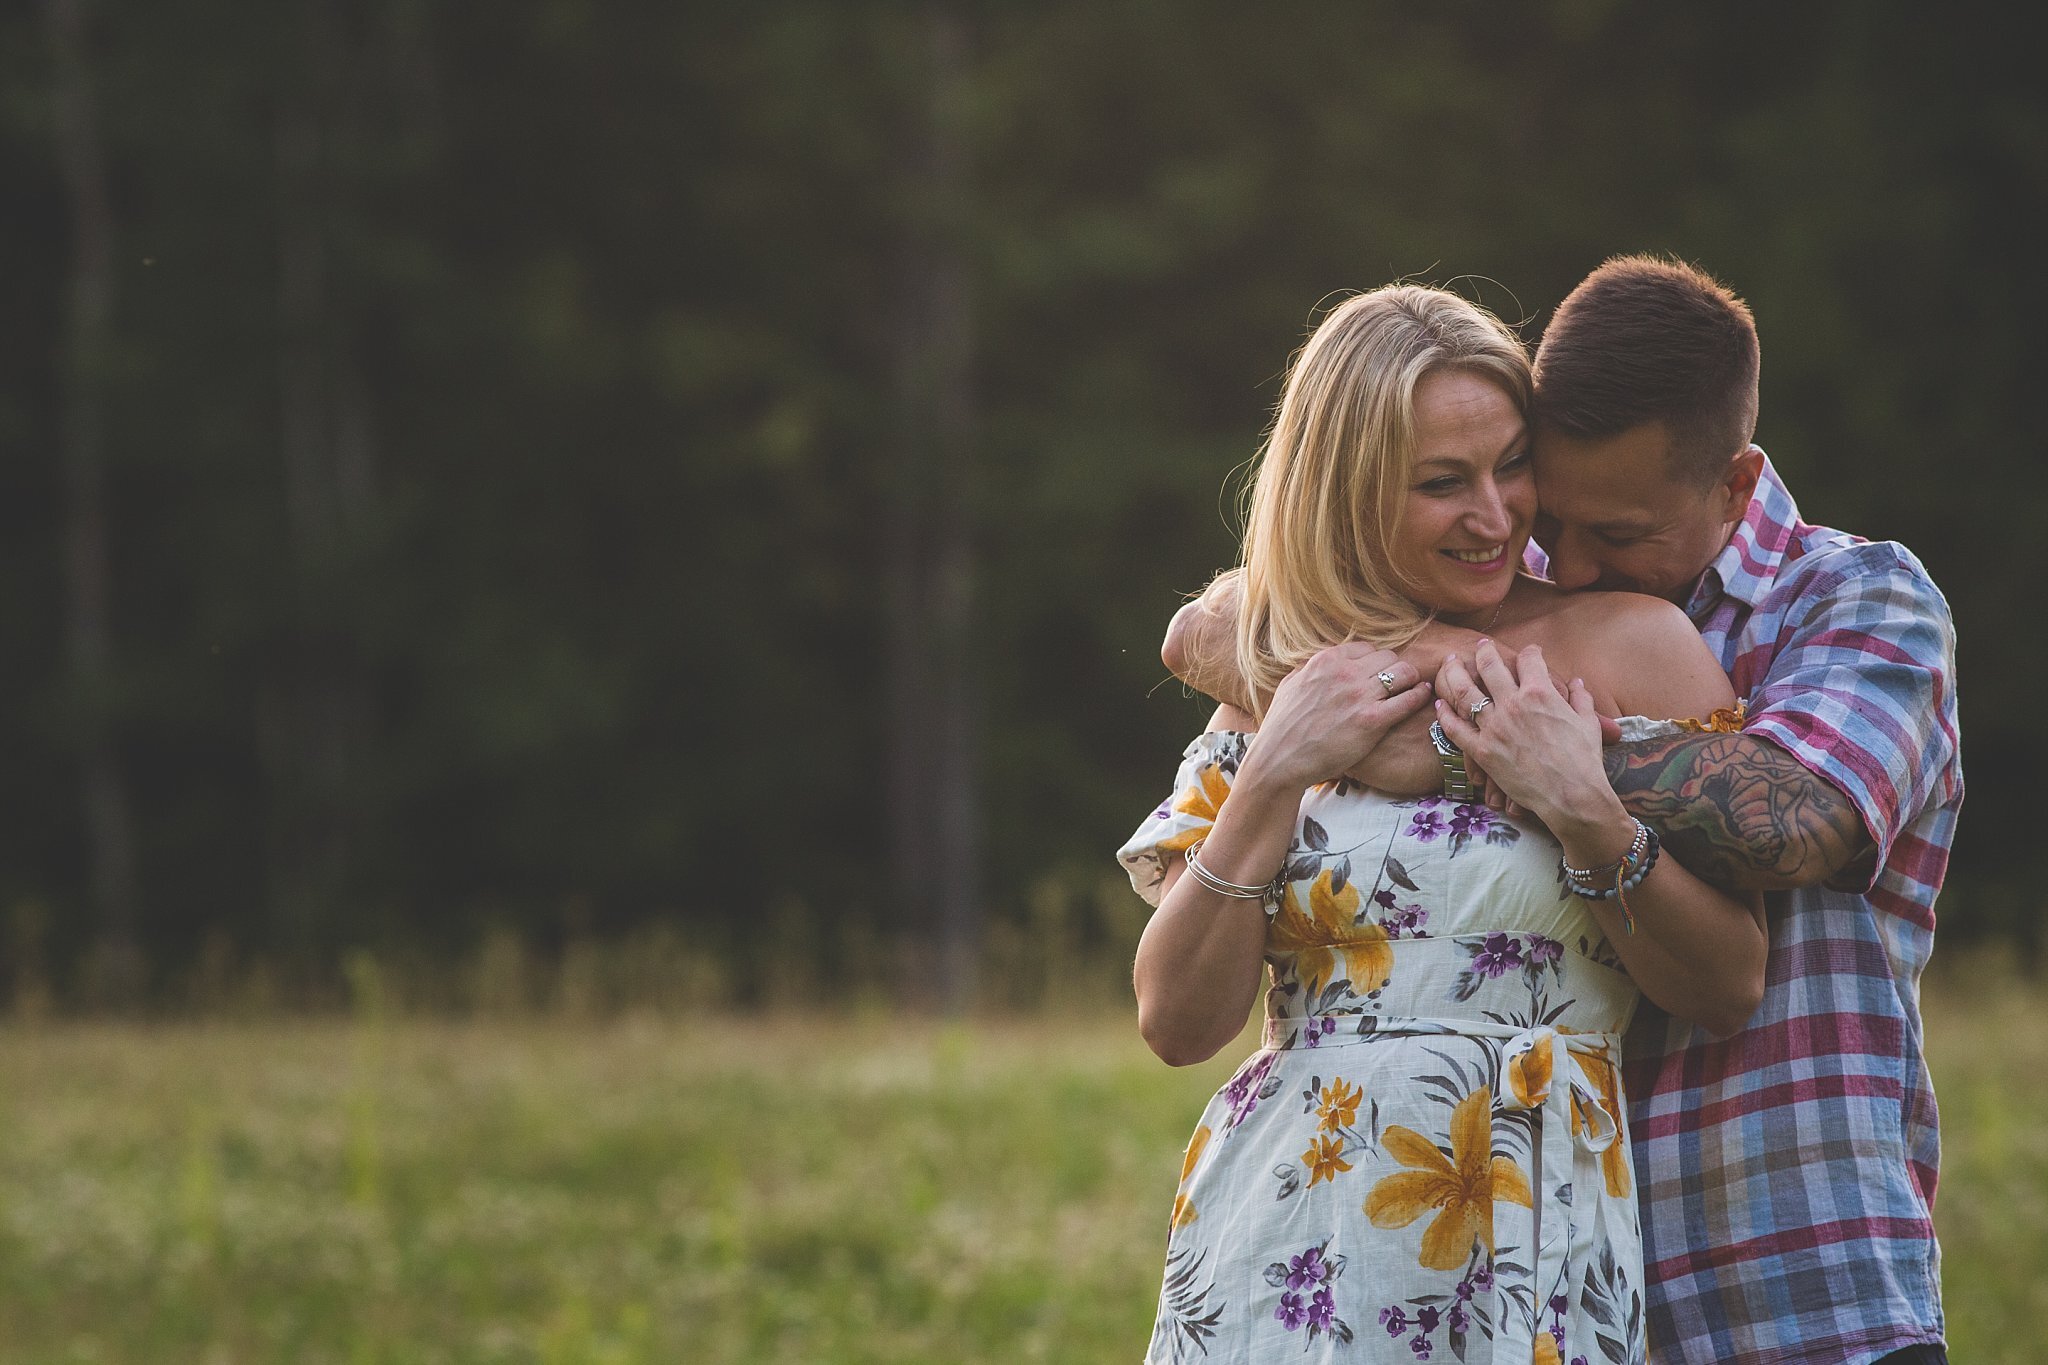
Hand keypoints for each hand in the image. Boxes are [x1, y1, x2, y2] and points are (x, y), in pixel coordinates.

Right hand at [1241, 643, 1434, 793]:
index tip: (1378, 675)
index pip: (1367, 648)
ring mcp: (1359, 695)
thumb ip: (1310, 670)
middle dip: (1394, 670)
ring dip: (1410, 680)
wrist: (1280, 759)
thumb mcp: (1291, 685)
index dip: (1375, 662)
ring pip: (1404, 672)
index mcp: (1325, 661)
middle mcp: (1344, 672)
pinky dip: (1419, 696)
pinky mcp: (1372, 720)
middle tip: (1396, 685)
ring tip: (1411, 689)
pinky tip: (1422, 697)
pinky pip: (1409, 699)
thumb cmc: (1283, 726)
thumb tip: (1321, 663)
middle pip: (1389, 657)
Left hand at [1432, 640, 1627, 848]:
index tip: (1529, 652)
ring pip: (1465, 692)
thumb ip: (1581, 699)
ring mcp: (1494, 727)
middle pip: (1491, 666)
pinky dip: (1445, 715)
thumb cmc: (1584, 760)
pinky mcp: (1482, 751)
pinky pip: (1455, 729)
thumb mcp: (1588, 723)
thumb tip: (1576, 683)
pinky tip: (1440, 704)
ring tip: (1449, 662)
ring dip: (1454, 673)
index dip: (1530, 652)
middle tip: (1480, 645)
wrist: (1571, 795)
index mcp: (1540, 693)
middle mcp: (1513, 704)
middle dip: (1485, 651)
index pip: (1529, 660)